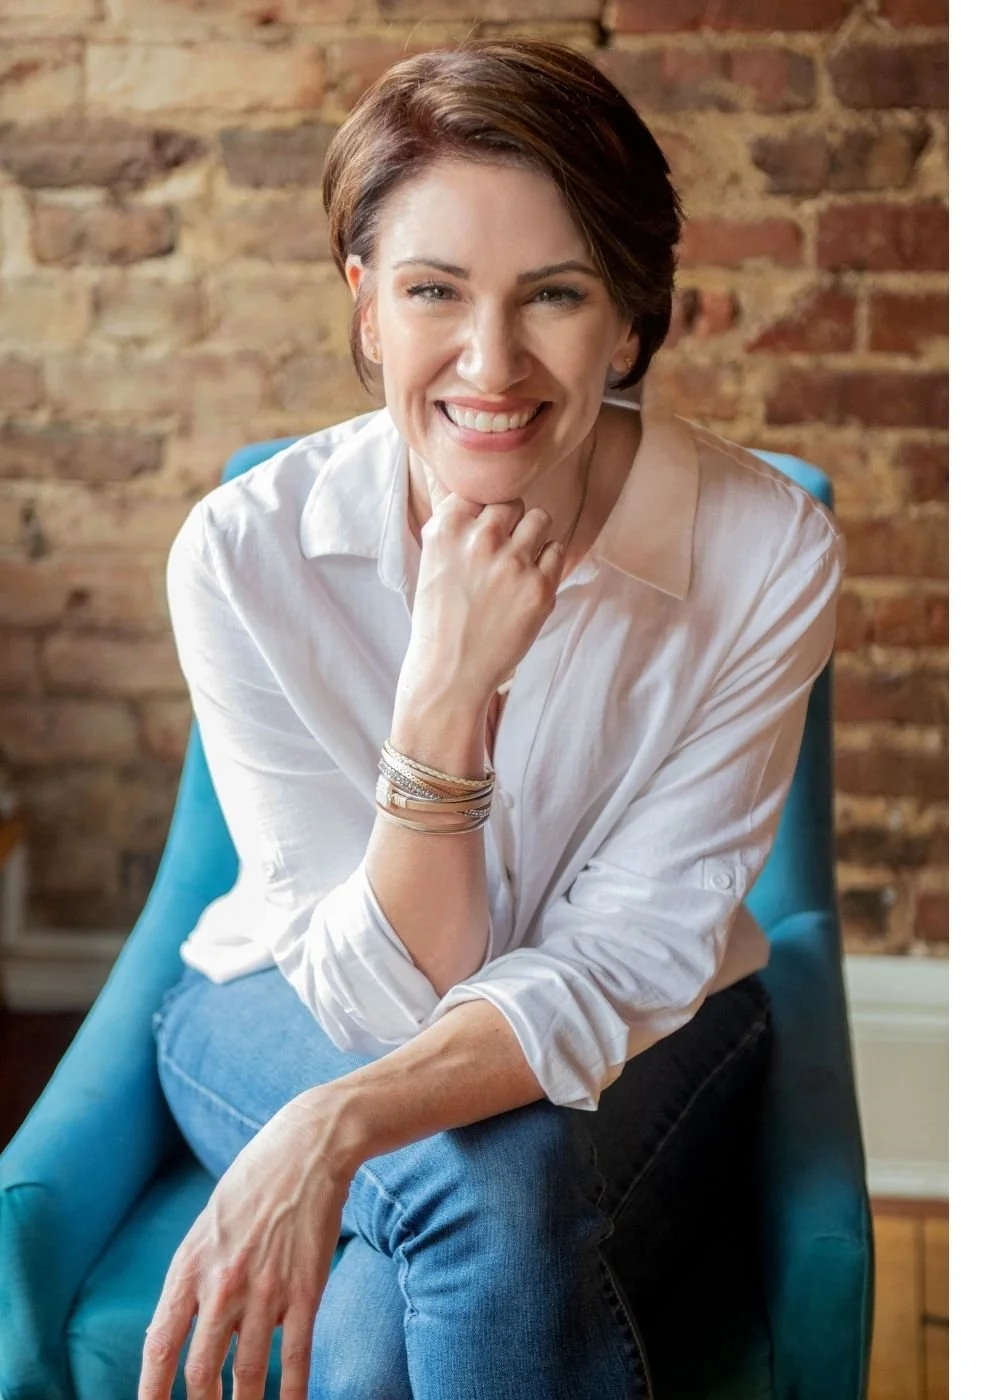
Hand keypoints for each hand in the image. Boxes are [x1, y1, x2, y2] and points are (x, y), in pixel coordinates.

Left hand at [140, 1091, 352, 1399]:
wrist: (307, 1148)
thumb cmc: (253, 1183)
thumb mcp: (206, 1226)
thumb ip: (192, 1278)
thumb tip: (177, 1332)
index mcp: (189, 1267)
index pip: (159, 1348)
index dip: (151, 1394)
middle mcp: (222, 1286)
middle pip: (200, 1372)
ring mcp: (265, 1291)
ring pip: (247, 1374)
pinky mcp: (305, 1291)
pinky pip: (296, 1358)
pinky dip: (292, 1394)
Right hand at [403, 465, 564, 703]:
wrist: (451, 670)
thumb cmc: (441, 616)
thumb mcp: (434, 560)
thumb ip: (456, 524)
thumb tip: (482, 493)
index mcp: (447, 528)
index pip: (480, 491)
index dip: (483, 513)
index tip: (480, 535)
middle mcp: (481, 539)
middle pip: (513, 502)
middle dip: (511, 524)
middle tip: (501, 554)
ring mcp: (513, 562)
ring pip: (541, 518)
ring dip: (534, 537)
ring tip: (519, 564)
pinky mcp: (540, 586)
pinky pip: (557, 550)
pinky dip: (547, 564)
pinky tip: (528, 584)